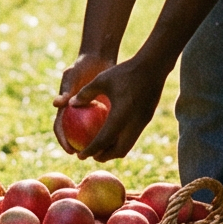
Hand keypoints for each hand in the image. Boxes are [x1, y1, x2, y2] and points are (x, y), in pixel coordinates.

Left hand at [52, 49, 166, 161]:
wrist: (153, 67)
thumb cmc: (124, 71)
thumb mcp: (101, 79)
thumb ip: (85, 93)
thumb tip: (69, 104)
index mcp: (120, 116)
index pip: (103, 140)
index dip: (91, 150)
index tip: (80, 155)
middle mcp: (133, 124)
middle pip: (118, 150)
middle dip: (104, 156)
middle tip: (91, 155)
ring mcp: (142, 123)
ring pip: (127, 146)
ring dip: (114, 150)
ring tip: (101, 149)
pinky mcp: (146, 119)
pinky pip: (132, 137)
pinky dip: (121, 141)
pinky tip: (113, 135)